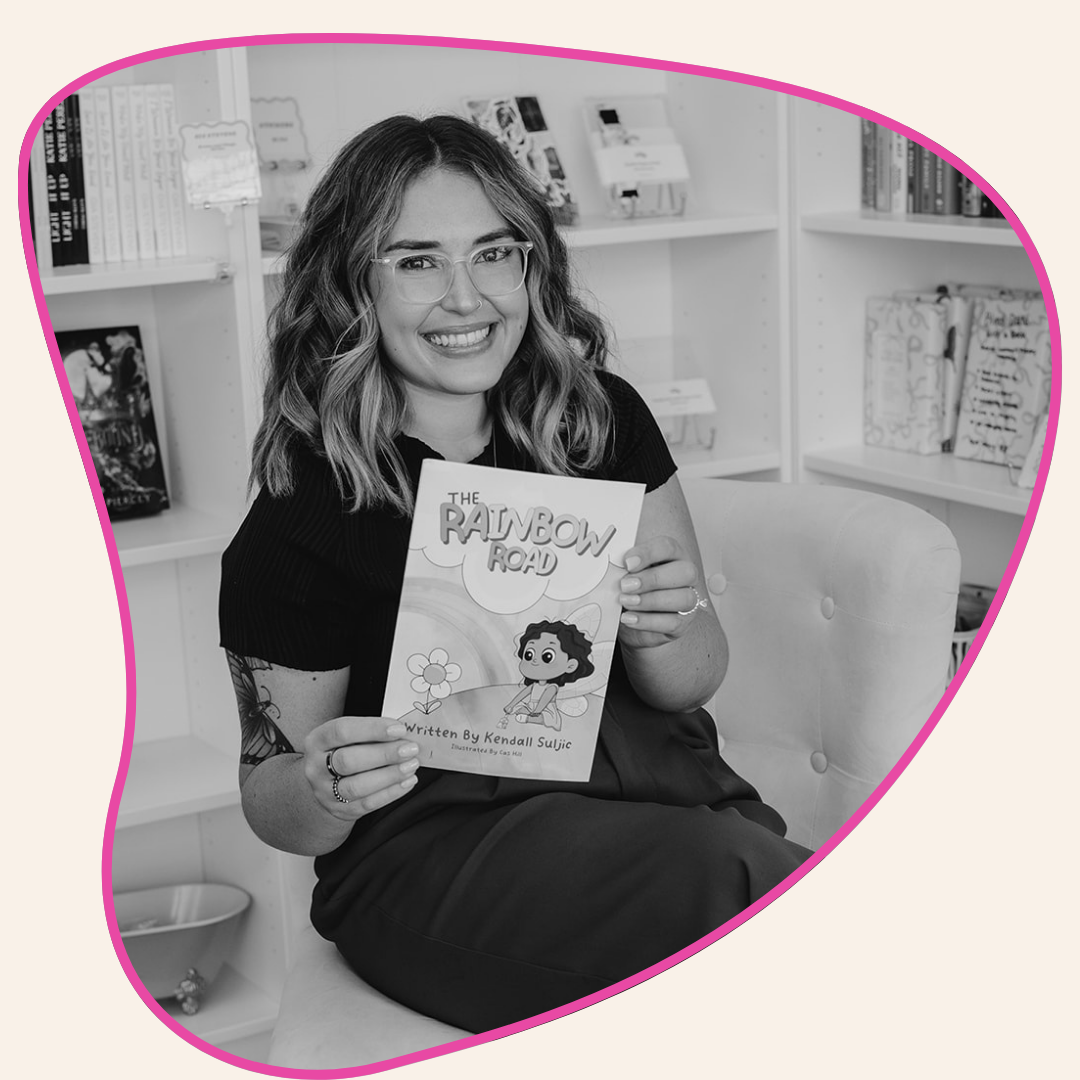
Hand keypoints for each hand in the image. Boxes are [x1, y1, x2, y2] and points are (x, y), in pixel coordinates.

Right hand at [302, 716, 419, 819]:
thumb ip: (371, 733)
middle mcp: (316, 767)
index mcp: (317, 740)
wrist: (325, 783)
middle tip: (410, 749)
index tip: (399, 729)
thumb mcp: (348, 736)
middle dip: (384, 754)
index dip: (372, 729)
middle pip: (348, 761)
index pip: (342, 731)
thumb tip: (403, 733)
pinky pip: (367, 804)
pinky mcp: (340, 810)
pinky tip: (407, 781)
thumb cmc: (344, 750)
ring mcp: (325, 792)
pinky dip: (391, 792)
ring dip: (390, 775)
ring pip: (357, 786)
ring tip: (411, 765)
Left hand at [617, 535, 705, 647]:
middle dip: (652, 579)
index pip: (668, 547)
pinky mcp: (682, 623)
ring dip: (651, 601)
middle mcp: (686, 576)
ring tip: (626, 602)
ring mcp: (688, 600)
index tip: (627, 563)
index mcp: (672, 555)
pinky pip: (673, 623)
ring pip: (684, 598)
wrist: (628, 616)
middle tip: (625, 585)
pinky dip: (648, 621)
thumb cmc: (629, 587)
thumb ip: (622, 566)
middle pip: (684, 572)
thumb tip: (609, 565)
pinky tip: (629, 618)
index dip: (648, 553)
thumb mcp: (624, 573)